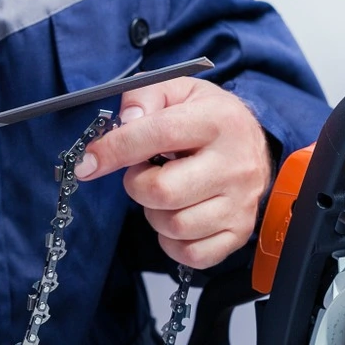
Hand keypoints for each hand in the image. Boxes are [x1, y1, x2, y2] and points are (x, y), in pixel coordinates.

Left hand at [75, 77, 271, 268]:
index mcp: (219, 121)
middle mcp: (235, 164)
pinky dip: (172, 242)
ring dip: (154, 214)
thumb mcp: (179, 90)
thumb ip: (145, 96)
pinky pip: (192, 254)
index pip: (159, 134)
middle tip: (144, 172)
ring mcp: (240, 203)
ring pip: (175, 226)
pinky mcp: (238, 232)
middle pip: (162, 191)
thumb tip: (126, 122)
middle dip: (137, 185)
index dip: (116, 149)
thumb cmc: (210, 120)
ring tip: (165, 193)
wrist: (255, 147)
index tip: (90, 162)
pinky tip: (176, 217)